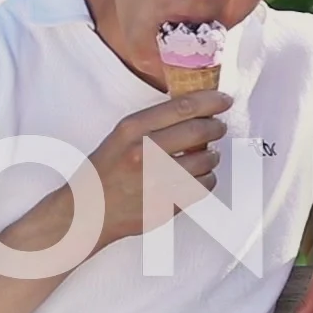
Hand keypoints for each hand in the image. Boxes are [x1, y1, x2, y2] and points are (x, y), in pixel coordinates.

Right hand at [86, 90, 231, 249]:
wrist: (89, 211)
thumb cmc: (106, 172)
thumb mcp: (121, 136)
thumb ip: (153, 123)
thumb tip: (194, 110)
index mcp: (132, 130)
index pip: (183, 107)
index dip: (210, 101)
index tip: (222, 101)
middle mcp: (145, 153)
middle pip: (199, 131)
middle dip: (216, 127)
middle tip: (218, 127)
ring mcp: (157, 181)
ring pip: (206, 161)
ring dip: (213, 156)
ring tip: (208, 155)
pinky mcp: (167, 204)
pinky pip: (202, 187)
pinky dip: (208, 179)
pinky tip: (200, 176)